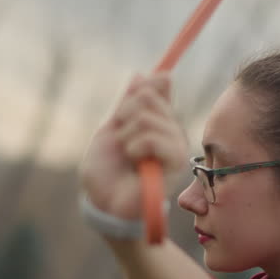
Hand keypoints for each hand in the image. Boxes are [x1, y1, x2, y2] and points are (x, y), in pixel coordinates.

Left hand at [79, 73, 187, 220]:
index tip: (122, 111)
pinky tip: (134, 162)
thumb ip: (128, 103)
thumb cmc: (106, 172)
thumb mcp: (111, 130)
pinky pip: (153, 138)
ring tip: (127, 155)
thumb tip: (144, 74)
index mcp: (158, 122)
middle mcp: (172, 131)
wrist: (104, 204)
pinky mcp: (175, 163)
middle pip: (149, 96)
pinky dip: (134, 147)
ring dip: (126, 136)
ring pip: (148, 116)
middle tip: (121, 140)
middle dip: (124, 116)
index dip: (139, 92)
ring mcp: (176, 146)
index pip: (158, 87)